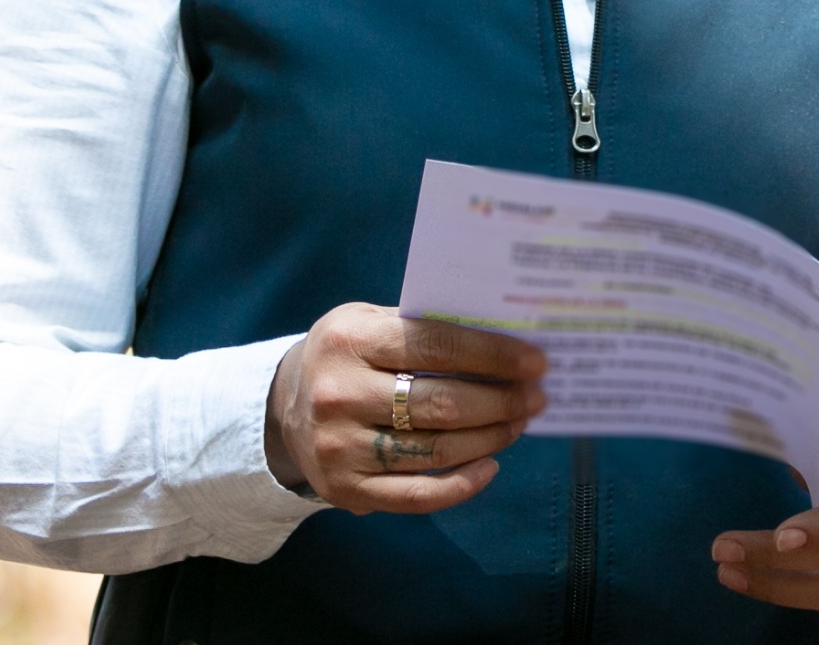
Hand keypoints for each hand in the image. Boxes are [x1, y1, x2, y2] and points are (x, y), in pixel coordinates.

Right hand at [265, 302, 546, 514]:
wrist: (282, 407)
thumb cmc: (347, 356)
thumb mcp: (368, 323)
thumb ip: (422, 328)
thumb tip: (505, 341)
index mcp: (349, 339)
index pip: (435, 345)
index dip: (492, 355)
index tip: (535, 362)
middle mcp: (339, 393)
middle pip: (441, 403)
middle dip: (501, 400)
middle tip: (535, 397)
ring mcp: (340, 446)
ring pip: (436, 449)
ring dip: (490, 438)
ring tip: (517, 423)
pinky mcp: (345, 489)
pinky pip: (417, 495)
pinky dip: (462, 484)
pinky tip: (489, 466)